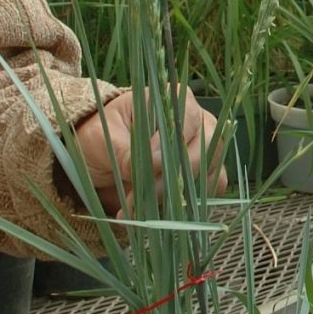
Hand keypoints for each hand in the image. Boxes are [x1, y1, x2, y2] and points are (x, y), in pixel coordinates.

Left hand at [71, 87, 224, 214]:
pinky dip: (190, 204)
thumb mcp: (104, 139)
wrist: (99, 153)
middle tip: (141, 198)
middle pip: (207, 148)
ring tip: (141, 210)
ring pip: (213, 171)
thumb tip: (150, 167)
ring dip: (180, 196)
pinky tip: (160, 214)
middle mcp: (197, 119)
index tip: (148, 168)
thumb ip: (125, 152)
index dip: (171, 147)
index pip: (186, 121)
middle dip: (175, 178)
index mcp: (172, 99)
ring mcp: (205, 146)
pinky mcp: (204, 171)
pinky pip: (211, 188)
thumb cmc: (102, 134)